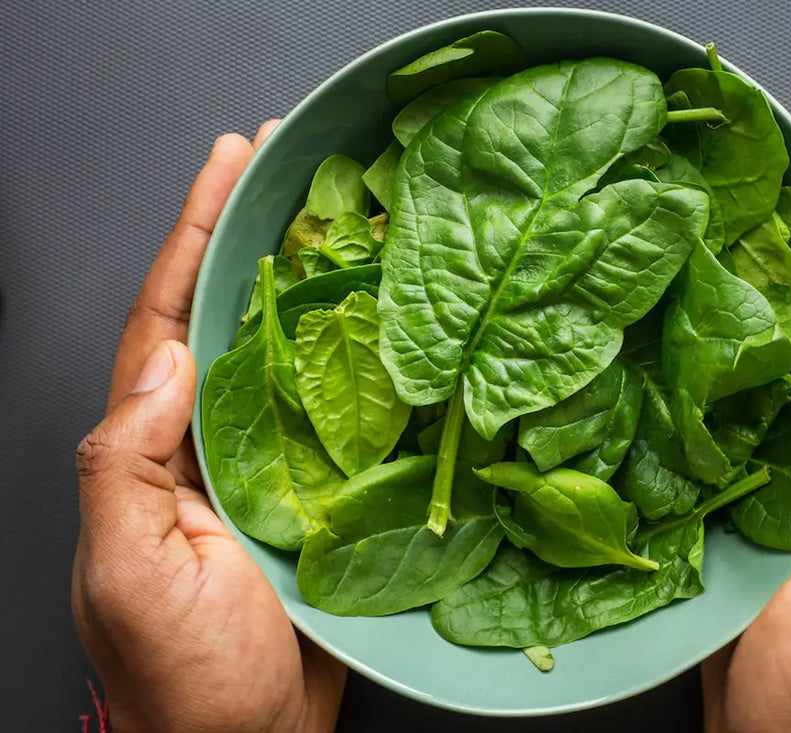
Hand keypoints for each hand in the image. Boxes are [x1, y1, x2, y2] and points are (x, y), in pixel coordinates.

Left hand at [71, 123, 346, 732]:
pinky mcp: (321, 489)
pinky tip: (390, 319)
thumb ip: (125, 465)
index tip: (230, 163)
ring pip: (291, 351)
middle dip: (252, 232)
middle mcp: (209, 439)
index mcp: (154, 446)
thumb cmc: (183, 674)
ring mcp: (268, 461)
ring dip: (313, 280)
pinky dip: (361, 356)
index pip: (167, 317)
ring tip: (346, 214)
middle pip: (230, 314)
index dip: (194, 234)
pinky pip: (341, 407)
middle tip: (292, 161)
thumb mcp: (126, 571)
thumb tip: (164, 360)